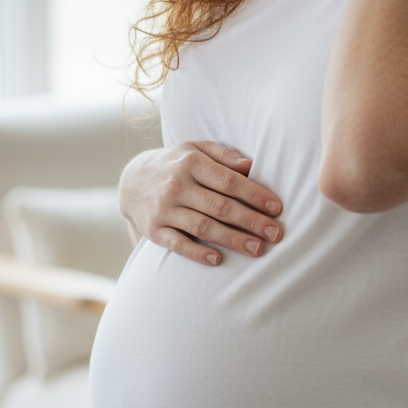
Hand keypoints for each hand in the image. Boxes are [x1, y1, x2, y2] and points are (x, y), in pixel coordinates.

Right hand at [118, 142, 282, 265]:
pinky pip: (178, 244)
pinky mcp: (154, 231)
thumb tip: (250, 165)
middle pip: (220, 206)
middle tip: (276, 234)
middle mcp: (176, 186)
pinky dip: (197, 252)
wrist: (131, 181)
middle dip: (251, 221)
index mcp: (191, 163)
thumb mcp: (195, 148)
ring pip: (203, 227)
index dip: (254, 195)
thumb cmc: (175, 164)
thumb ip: (223, 155)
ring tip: (257, 249)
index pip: (228, 181)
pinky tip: (218, 259)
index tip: (276, 208)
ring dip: (233, 239)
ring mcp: (164, 209)